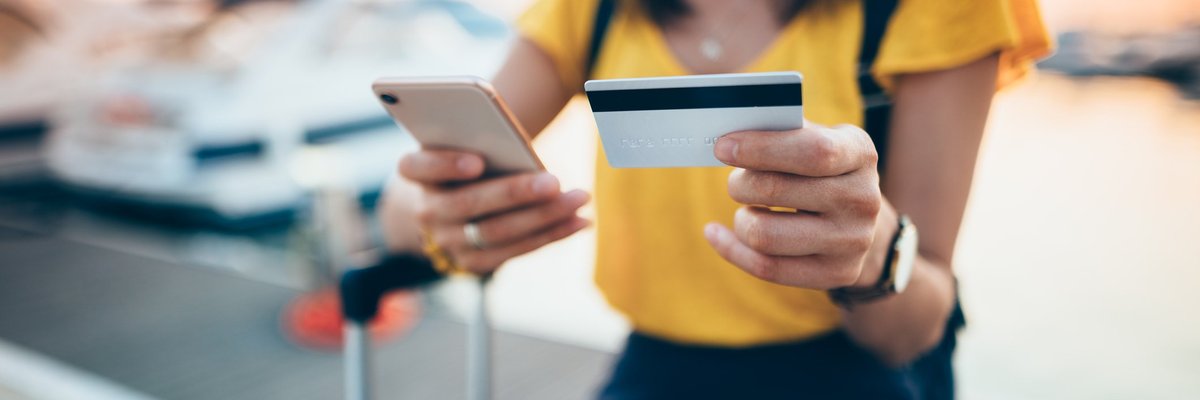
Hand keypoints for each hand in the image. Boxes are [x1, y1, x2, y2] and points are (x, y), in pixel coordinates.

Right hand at [399, 149, 589, 274]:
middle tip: (553, 182)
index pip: (418, 166)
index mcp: (416, 173)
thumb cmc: (463, 164)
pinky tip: (579, 221)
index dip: (445, 164)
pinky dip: (551, 235)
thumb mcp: (461, 147)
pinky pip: (516, 250)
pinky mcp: (473, 263)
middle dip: (514, 193)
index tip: (477, 161)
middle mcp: (426, 211)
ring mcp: (448, 242)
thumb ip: (480, 142)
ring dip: (543, 217)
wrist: (444, 210)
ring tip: (578, 199)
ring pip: (497, 232)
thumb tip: (521, 149)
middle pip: (469, 204)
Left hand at [704, 122, 894, 288]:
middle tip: (737, 182)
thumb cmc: (823, 171)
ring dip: (741, 220)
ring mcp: (852, 241)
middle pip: (775, 191)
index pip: (813, 151)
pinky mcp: (837, 274)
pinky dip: (732, 249)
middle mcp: (863, 199)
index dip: (761, 148)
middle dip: (740, 184)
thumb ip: (781, 129)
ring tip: (746, 209)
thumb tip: (730, 129)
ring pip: (764, 235)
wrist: (863, 221)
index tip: (723, 147)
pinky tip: (716, 234)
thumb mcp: (817, 139)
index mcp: (860, 153)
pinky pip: (766, 268)